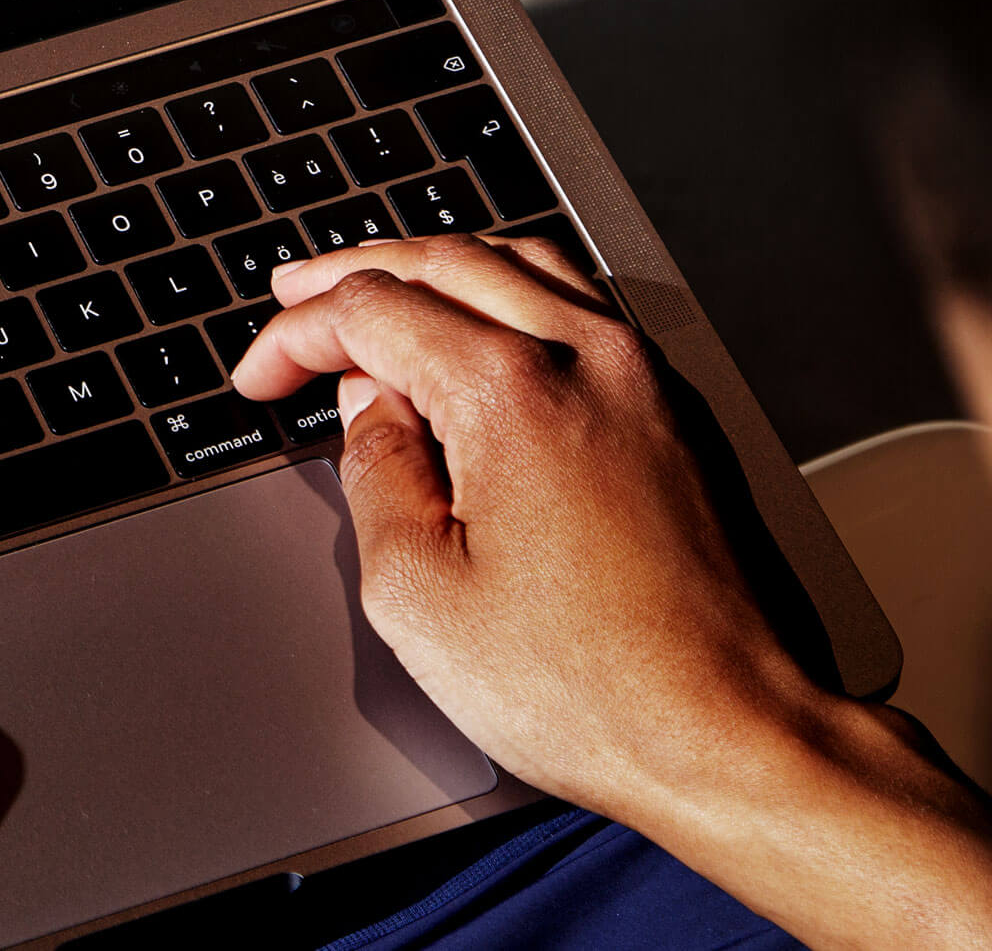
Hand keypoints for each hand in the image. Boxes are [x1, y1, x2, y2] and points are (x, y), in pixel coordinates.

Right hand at [229, 232, 991, 950]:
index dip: (296, 335)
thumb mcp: (419, 596)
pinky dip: (508, 290)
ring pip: (520, 260)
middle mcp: (583, 354)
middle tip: (294, 296)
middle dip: (353, 274)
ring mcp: (640, 374)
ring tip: (381, 294)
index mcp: (510, 388)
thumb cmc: (590, 687)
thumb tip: (371, 413)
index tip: (260, 377)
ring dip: (435, 267)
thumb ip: (375, 476)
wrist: (731, 732)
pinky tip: (482, 329)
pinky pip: (577, 301)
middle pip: (444, 258)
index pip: (372, 309)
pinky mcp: (674, 407)